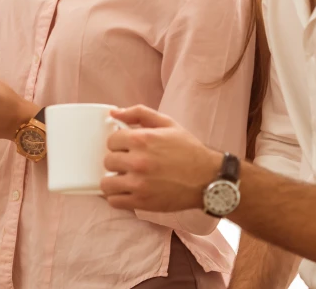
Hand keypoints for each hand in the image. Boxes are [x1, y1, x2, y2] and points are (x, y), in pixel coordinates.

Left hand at [100, 105, 220, 212]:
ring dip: (114, 180)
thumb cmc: (189, 150)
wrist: (209, 179)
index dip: (119, 144)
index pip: (111, 141)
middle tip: (131, 164)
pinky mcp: (142, 202)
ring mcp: (138, 184)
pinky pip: (114, 201)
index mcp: (141, 139)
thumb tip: (113, 113)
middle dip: (118, 161)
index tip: (129, 148)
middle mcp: (137, 161)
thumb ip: (139, 113)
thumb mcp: (167, 124)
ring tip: (126, 178)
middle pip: (108, 161)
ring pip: (106, 184)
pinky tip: (128, 191)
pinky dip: (117, 197)